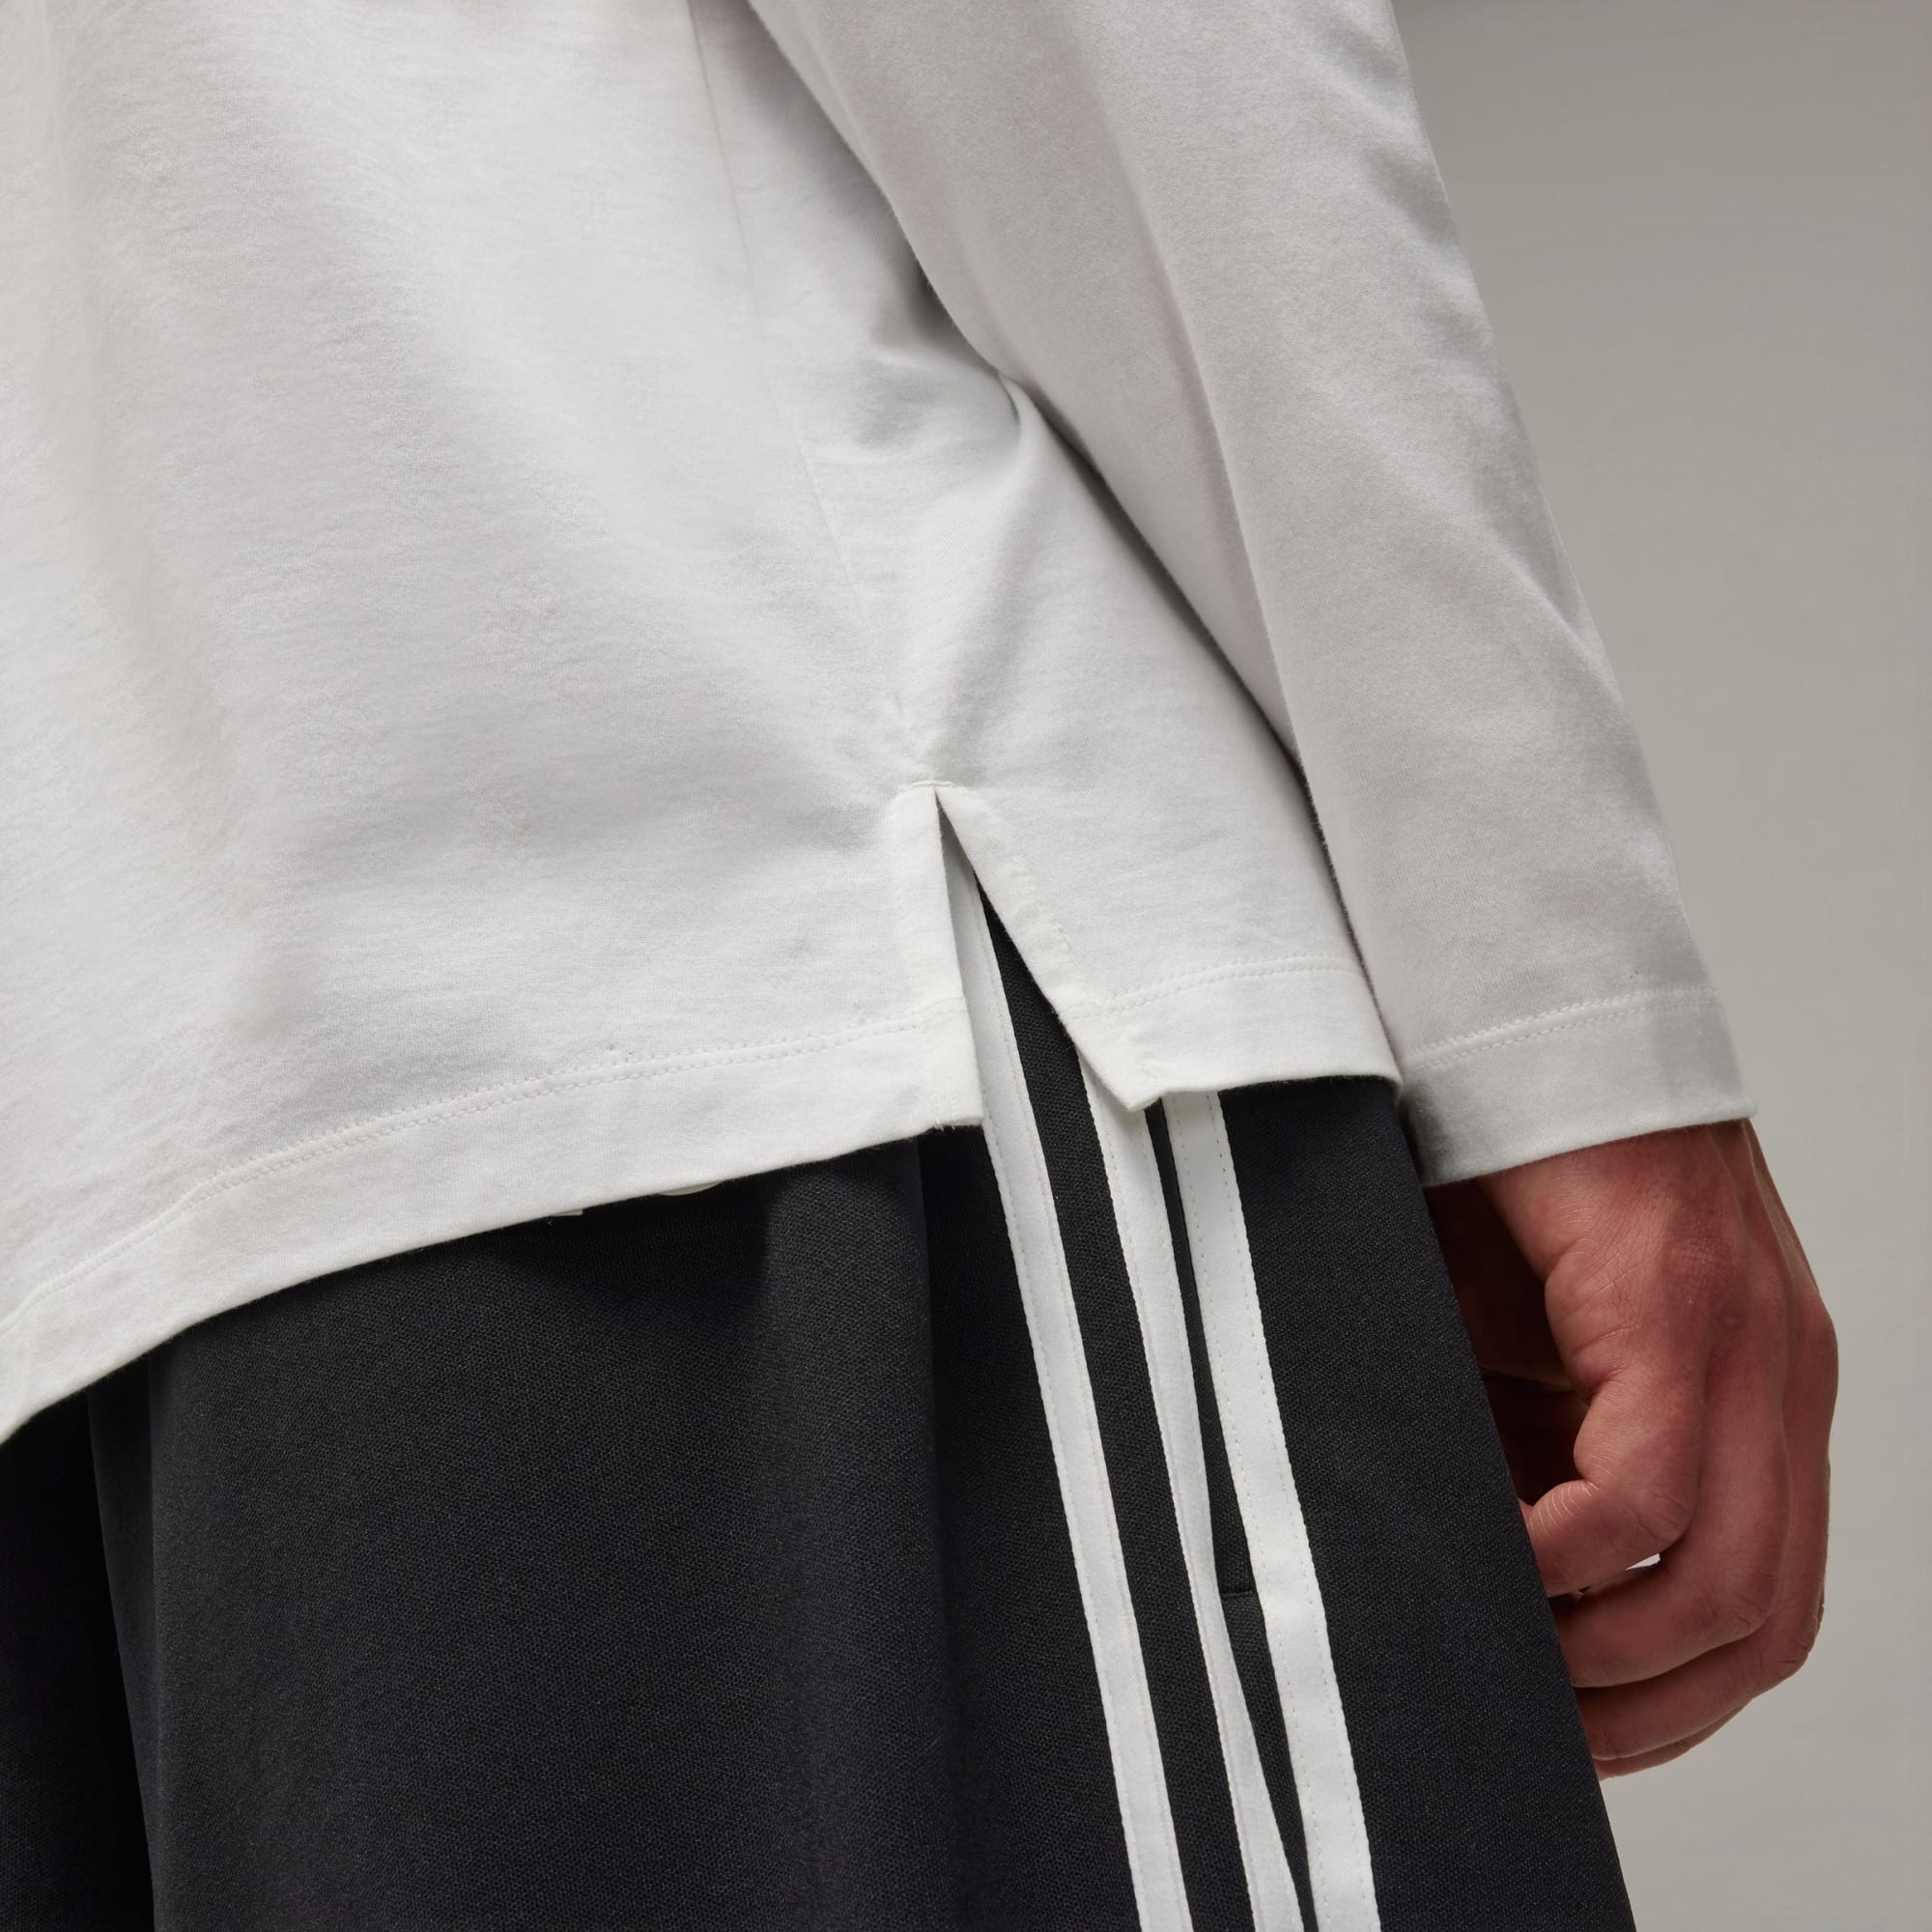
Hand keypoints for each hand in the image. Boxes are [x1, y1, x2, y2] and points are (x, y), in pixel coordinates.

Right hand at [1425, 1119, 1837, 1777]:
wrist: (1515, 1011)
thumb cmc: (1506, 1172)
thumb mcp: (1527, 1346)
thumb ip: (1533, 1451)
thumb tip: (1490, 1582)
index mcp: (1759, 1394)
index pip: (1765, 1606)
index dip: (1673, 1700)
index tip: (1567, 1726)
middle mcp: (1780, 1380)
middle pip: (1766, 1625)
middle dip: (1646, 1708)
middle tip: (1536, 1722)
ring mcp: (1746, 1342)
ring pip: (1730, 1582)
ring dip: (1610, 1650)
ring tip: (1507, 1646)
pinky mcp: (1676, 1303)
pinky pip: (1649, 1491)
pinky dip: (1569, 1554)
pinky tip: (1495, 1550)